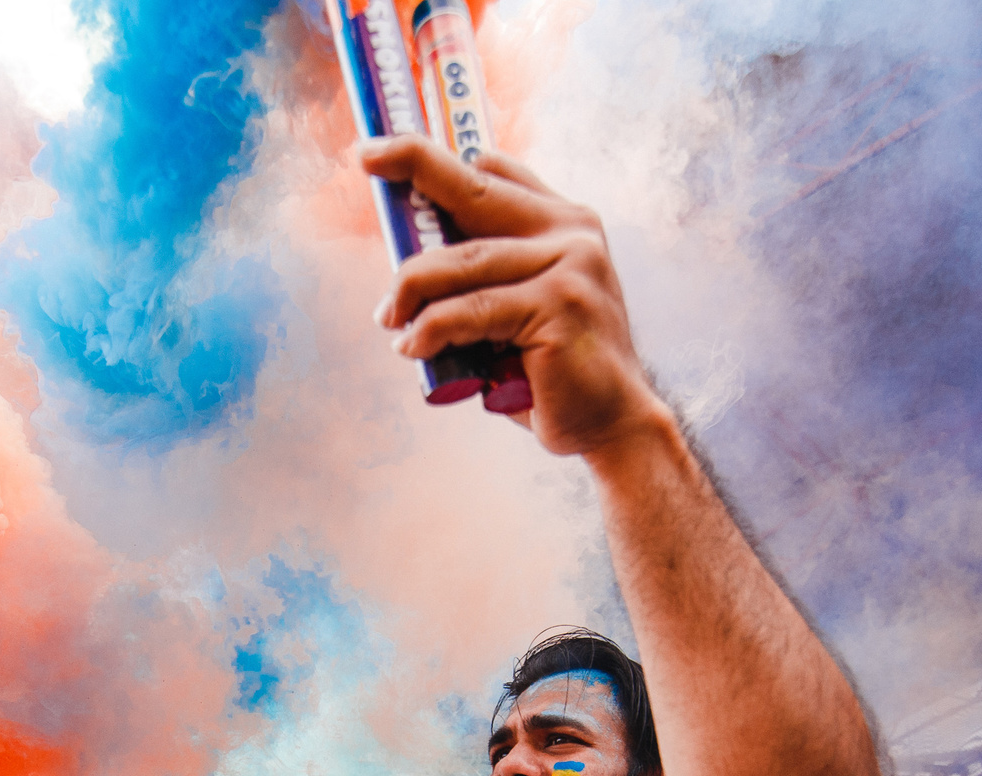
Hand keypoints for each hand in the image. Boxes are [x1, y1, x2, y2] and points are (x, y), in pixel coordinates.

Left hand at [363, 136, 667, 459]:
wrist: (614, 423)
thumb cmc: (554, 370)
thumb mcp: (522, 306)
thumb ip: (489, 273)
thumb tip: (412, 256)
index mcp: (565, 222)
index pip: (495, 173)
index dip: (439, 156)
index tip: (385, 147)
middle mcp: (572, 232)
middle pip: (475, 190)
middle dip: (415, 164)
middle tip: (366, 158)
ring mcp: (569, 266)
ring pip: (461, 261)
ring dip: (410, 289)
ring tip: (389, 317)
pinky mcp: (557, 307)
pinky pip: (469, 311)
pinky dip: (430, 330)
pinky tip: (413, 348)